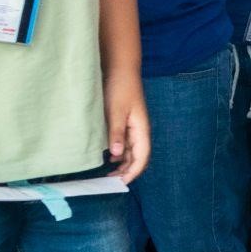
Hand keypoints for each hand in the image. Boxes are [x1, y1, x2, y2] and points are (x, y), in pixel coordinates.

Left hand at [104, 66, 149, 182]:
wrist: (120, 67)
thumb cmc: (119, 87)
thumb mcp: (116, 111)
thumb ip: (117, 133)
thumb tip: (117, 155)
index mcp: (141, 129)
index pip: (142, 158)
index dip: (133, 172)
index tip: (119, 183)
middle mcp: (140, 131)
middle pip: (138, 157)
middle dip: (127, 172)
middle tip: (110, 182)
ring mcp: (133, 127)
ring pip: (132, 152)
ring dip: (123, 164)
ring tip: (108, 174)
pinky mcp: (126, 122)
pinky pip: (126, 144)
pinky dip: (119, 154)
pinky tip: (109, 157)